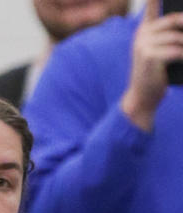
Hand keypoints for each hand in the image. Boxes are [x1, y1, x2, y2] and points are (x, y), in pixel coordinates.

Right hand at [121, 0, 182, 130]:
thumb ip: (169, 35)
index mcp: (144, 30)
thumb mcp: (160, 51)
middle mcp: (141, 34)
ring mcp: (143, 45)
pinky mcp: (149, 57)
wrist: (142, 98)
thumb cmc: (155, 74)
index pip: (151, 6)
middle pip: (173, 20)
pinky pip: (175, 51)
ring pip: (176, 37)